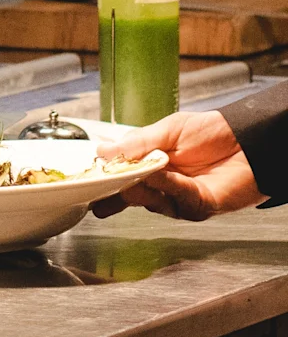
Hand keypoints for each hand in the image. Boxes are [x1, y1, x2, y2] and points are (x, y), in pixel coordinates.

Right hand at [92, 110, 264, 221]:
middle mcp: (161, 186)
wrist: (249, 140)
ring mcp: (178, 200)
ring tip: (135, 172)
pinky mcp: (197, 207)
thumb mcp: (169, 129)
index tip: (86, 182)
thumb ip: (137, 142)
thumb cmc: (212, 133)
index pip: (119, 178)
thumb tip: (102, 151)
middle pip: (129, 194)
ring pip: (150, 199)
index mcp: (150, 166)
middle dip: (115, 189)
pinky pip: (177, 199)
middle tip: (102, 182)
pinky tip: (161, 174)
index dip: (102, 181)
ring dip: (142, 185)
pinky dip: (168, 186)